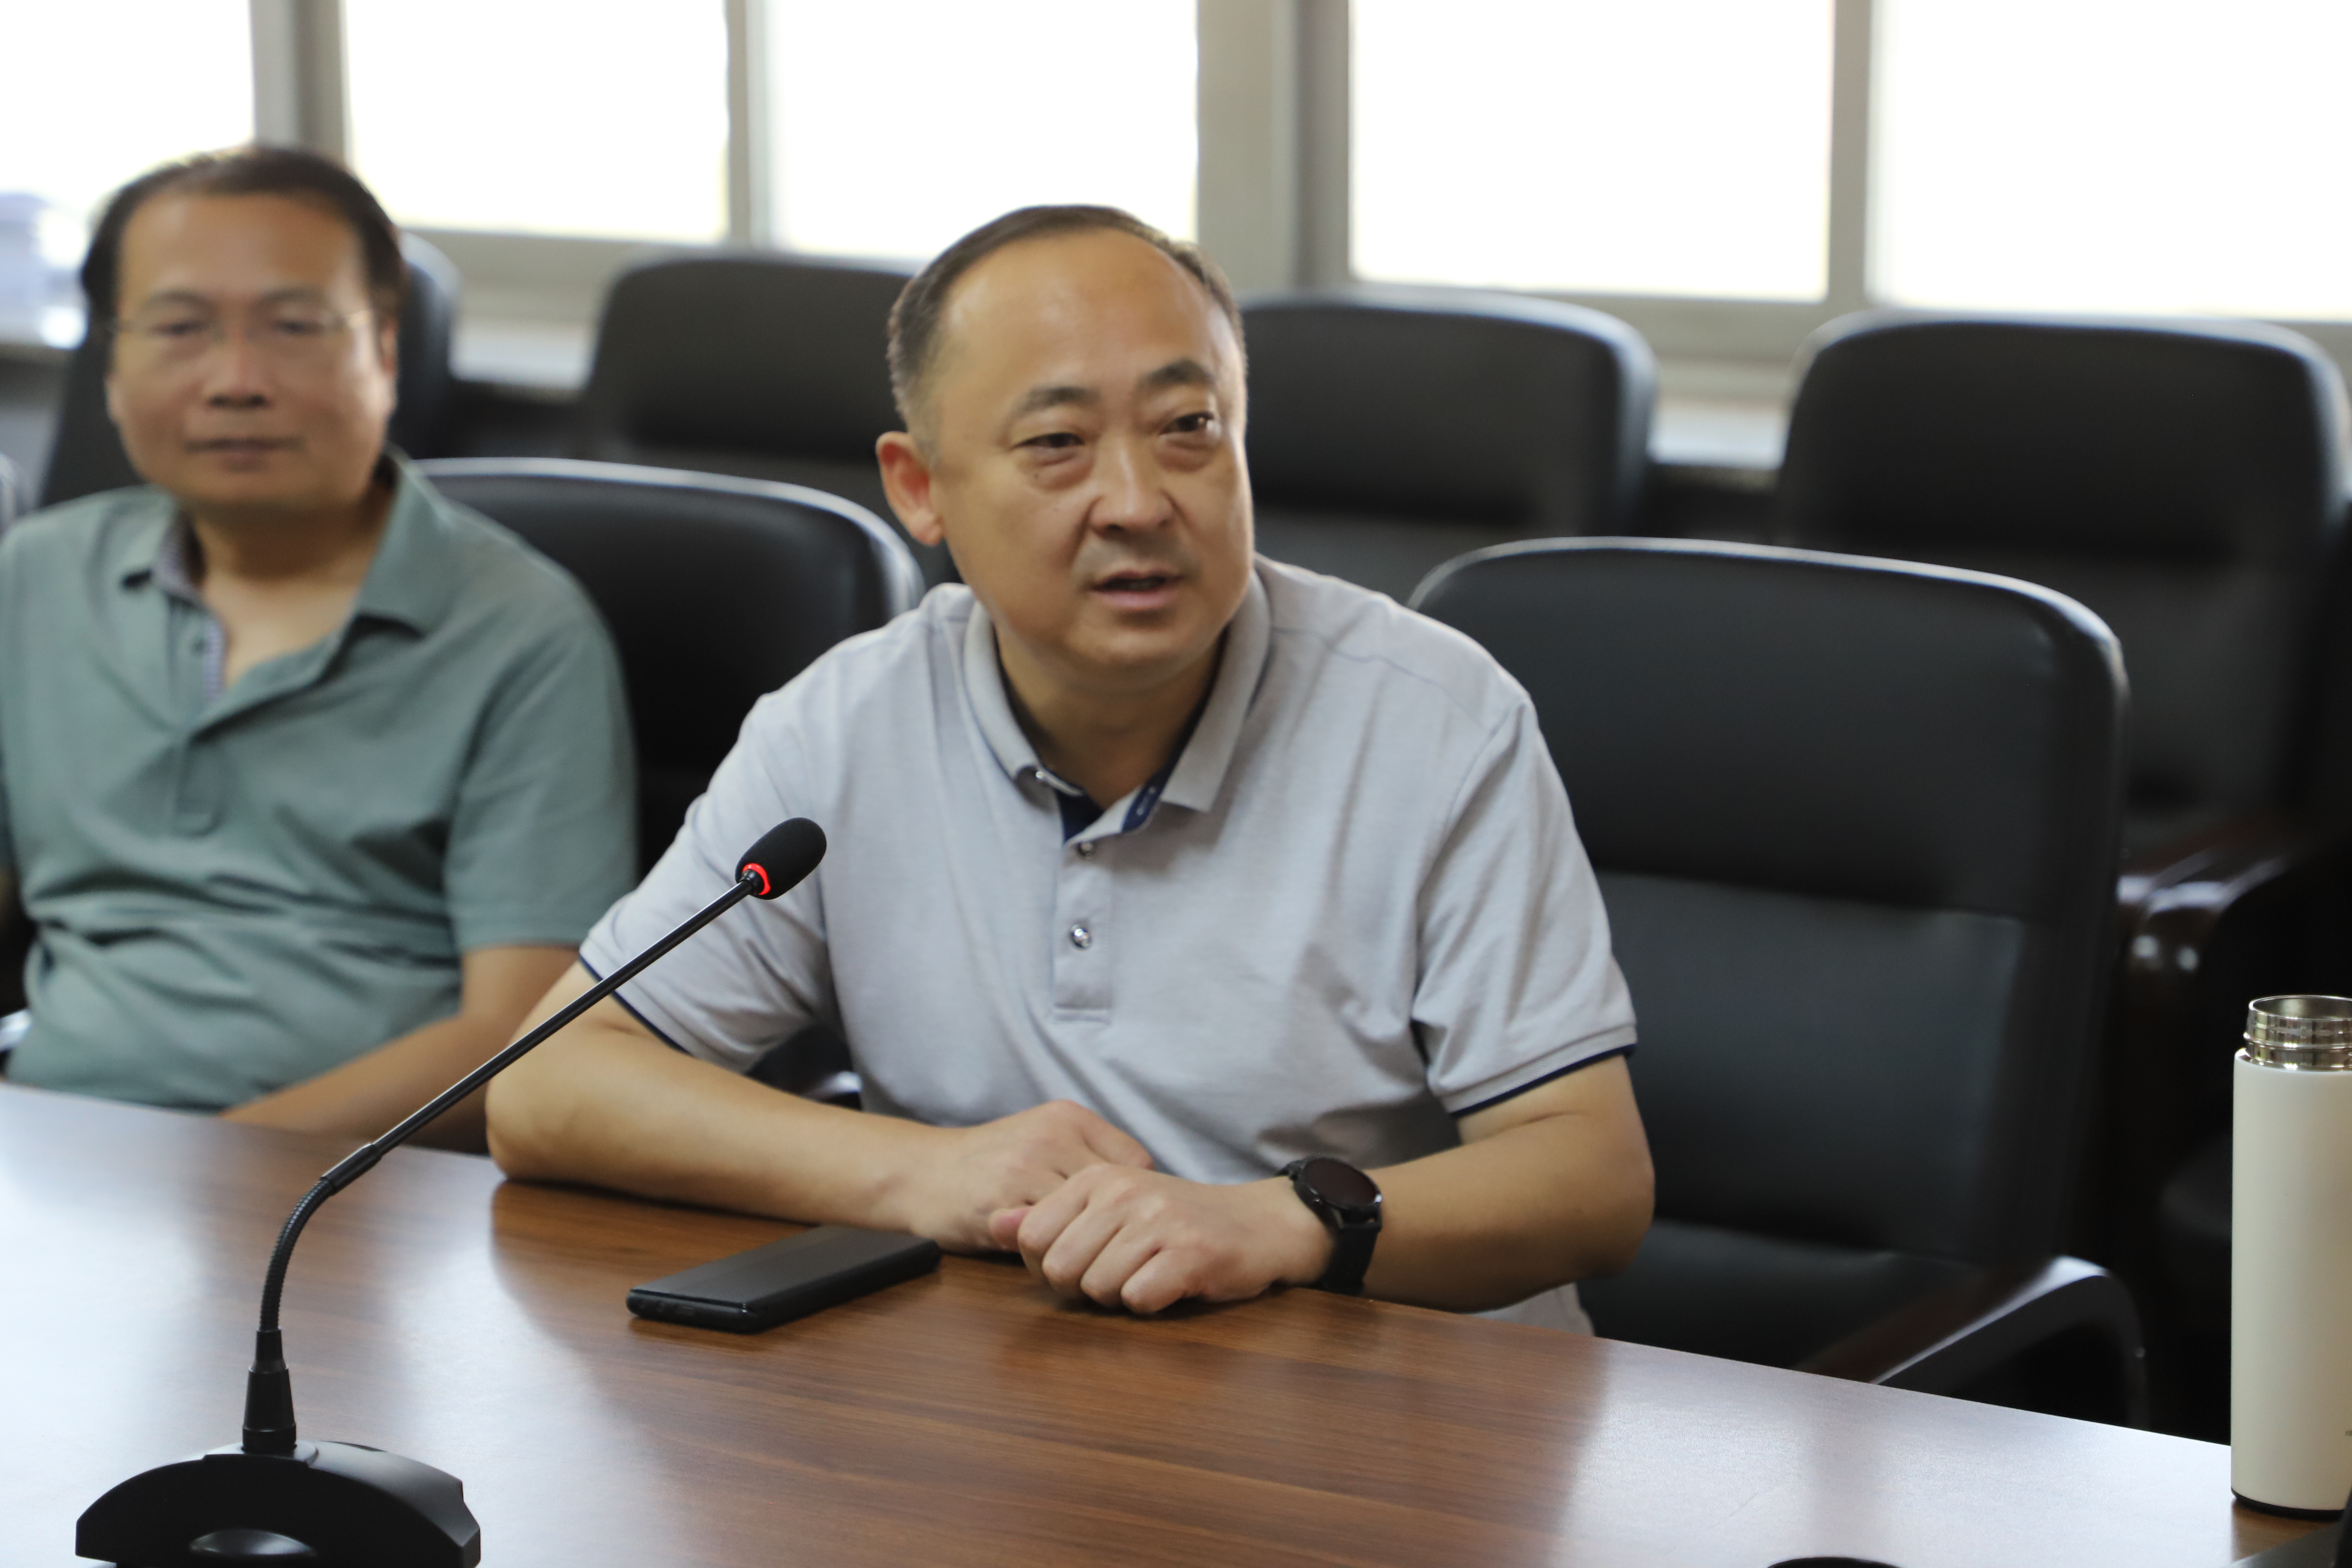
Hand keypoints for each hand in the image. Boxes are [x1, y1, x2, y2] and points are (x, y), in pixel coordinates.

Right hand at [884, 1100, 1153, 1252]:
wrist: (921, 1172)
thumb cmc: (992, 1163)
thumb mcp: (1044, 1139)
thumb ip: (1088, 1157)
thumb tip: (1145, 1198)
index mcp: (1069, 1117)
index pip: (1135, 1162)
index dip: (1136, 1197)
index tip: (1127, 1220)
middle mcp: (1052, 1137)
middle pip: (1117, 1194)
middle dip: (1118, 1226)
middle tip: (1115, 1250)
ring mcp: (1025, 1169)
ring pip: (1084, 1220)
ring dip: (1088, 1245)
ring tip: (1087, 1260)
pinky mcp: (1000, 1205)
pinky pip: (1047, 1239)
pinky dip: (1055, 1255)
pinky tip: (1053, 1260)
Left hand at [988, 1168, 1334, 1314]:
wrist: (1259, 1224)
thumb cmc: (1176, 1222)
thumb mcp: (1110, 1208)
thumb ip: (1050, 1217)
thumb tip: (994, 1223)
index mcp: (1097, 1177)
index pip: (1033, 1238)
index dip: (1049, 1265)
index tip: (1087, 1258)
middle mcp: (1124, 1191)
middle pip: (1061, 1270)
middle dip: (1084, 1285)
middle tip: (1122, 1271)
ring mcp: (1158, 1221)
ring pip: (1098, 1289)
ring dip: (1121, 1295)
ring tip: (1150, 1272)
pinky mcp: (1190, 1254)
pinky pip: (1139, 1300)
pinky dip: (1151, 1303)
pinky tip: (1172, 1282)